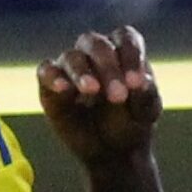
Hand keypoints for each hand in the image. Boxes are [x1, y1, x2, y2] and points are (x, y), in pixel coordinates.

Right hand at [37, 26, 161, 166]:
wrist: (110, 152)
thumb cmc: (131, 124)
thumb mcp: (145, 114)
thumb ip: (146, 96)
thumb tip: (143, 81)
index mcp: (123, 51)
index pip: (125, 39)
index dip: (131, 56)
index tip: (137, 83)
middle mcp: (95, 53)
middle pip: (97, 45)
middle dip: (108, 67)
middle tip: (118, 96)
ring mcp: (71, 67)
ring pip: (71, 57)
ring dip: (82, 72)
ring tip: (92, 90)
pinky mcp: (49, 84)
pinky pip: (46, 71)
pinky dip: (52, 76)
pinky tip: (62, 88)